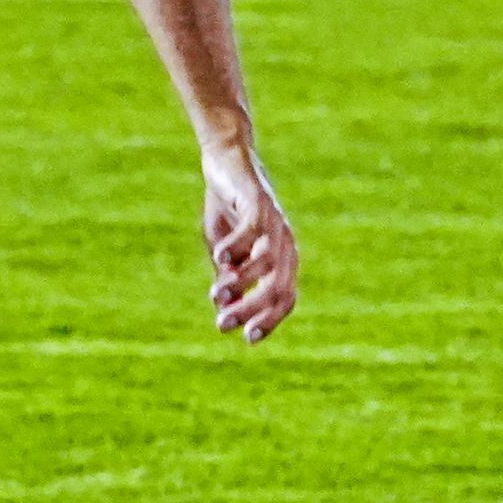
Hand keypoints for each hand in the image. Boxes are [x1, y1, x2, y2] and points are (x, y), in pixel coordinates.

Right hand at [200, 137, 298, 342]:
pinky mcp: (258, 204)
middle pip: (278, 287)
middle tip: (223, 324)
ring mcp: (274, 224)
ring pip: (267, 263)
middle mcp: (285, 244)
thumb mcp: (225, 252)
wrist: (226, 163)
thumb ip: (229, 278)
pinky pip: (251, 232)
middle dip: (251, 309)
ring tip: (217, 292)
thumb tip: (225, 311)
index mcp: (283, 259)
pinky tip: (217, 257)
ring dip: (242, 282)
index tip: (247, 339)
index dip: (270, 320)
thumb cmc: (228, 210)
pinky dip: (235, 247)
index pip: (286, 299)